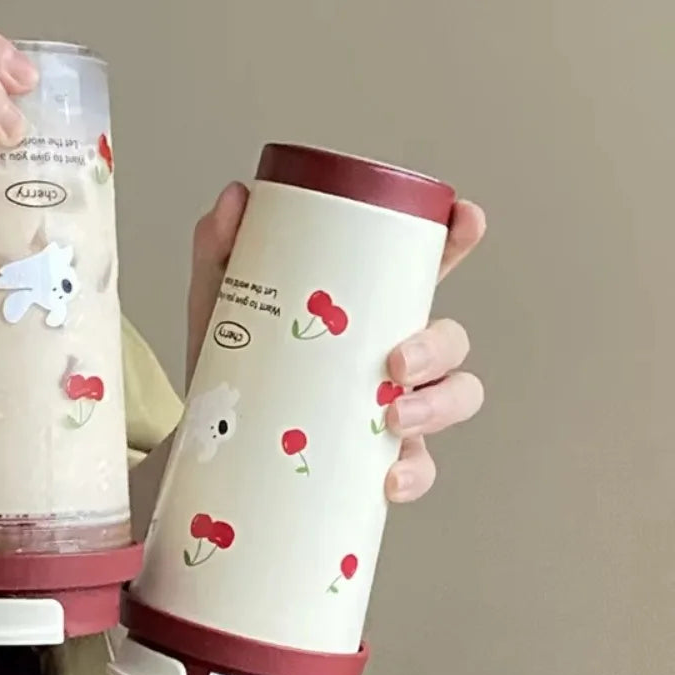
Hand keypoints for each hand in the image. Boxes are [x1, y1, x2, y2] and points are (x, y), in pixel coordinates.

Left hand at [187, 184, 485, 502]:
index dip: (458, 239)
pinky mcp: (379, 461)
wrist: (208, 439)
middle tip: (395, 361)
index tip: (466, 219)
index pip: (426, 267)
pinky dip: (413, 474)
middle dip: (439, 346)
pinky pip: (420, 468)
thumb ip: (222, 247)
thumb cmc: (230, 361)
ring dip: (437, 407)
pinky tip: (388, 478)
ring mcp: (395, 410)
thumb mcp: (222, 302)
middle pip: (452, 340)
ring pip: (455, 399)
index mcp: (369, 309)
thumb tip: (235, 196)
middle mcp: (395, 357)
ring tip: (393, 418)